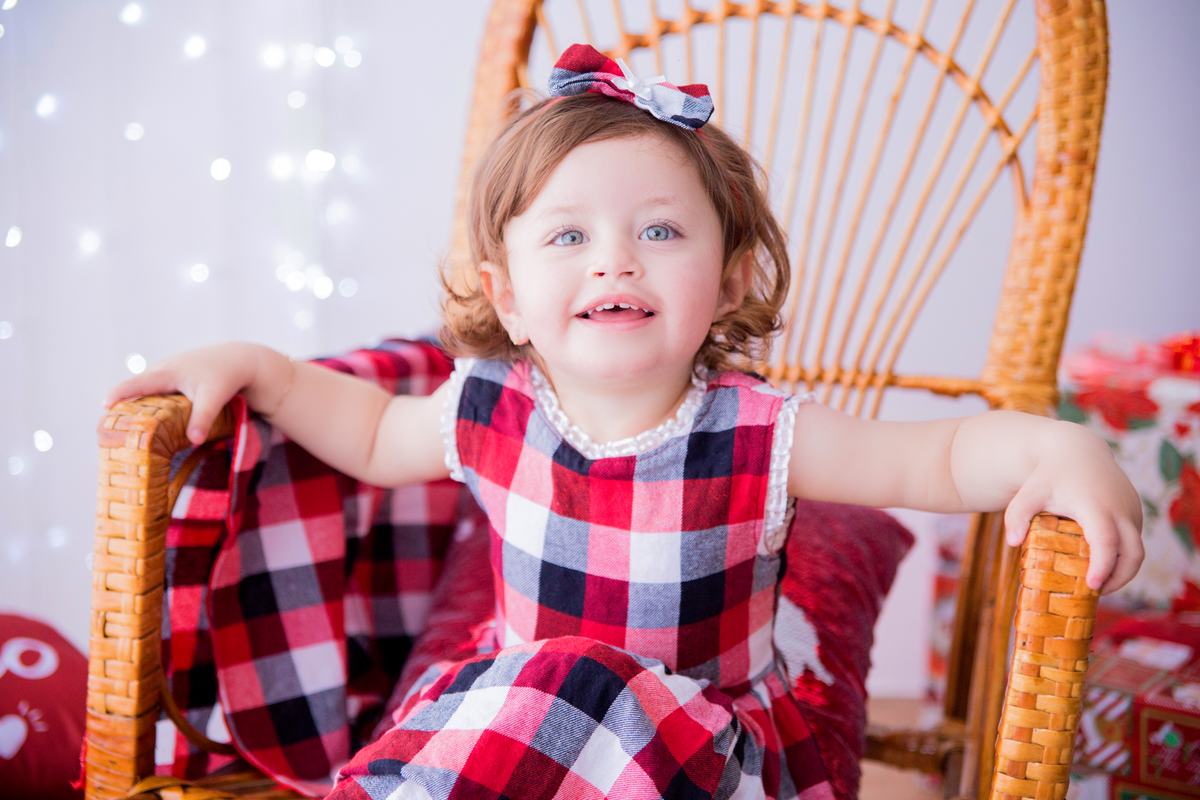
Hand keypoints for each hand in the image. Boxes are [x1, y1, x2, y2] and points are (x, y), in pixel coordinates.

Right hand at [102, 343, 269, 445]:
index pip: (136, 384)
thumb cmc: (225, 376)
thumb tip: (193, 441)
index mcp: (168, 373)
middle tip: (109, 425)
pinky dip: (150, 401)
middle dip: (122, 403)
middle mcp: (164, 370)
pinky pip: (157, 389)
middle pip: (137, 388)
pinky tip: (150, 418)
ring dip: (137, 403)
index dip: (118, 394)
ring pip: (148, 389)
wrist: (240, 360)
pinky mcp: (176, 377)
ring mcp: (169, 371)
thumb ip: (203, 419)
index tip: (103, 406)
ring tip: (125, 426)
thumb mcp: (214, 397)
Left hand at [1003, 422, 1143, 593]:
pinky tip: (1104, 561)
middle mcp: (1120, 510)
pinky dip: (1125, 554)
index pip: (1106, 543)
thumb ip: (1016, 515)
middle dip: (1119, 578)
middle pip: (1133, 554)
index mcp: (1095, 507)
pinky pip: (1136, 538)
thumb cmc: (1049, 475)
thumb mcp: (1029, 492)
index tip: (1092, 586)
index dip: (1102, 567)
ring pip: (1137, 549)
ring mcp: (1132, 510)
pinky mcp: (1136, 510)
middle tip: (1096, 592)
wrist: (1077, 450)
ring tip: (1099, 582)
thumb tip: (1012, 542)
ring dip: (1124, 569)